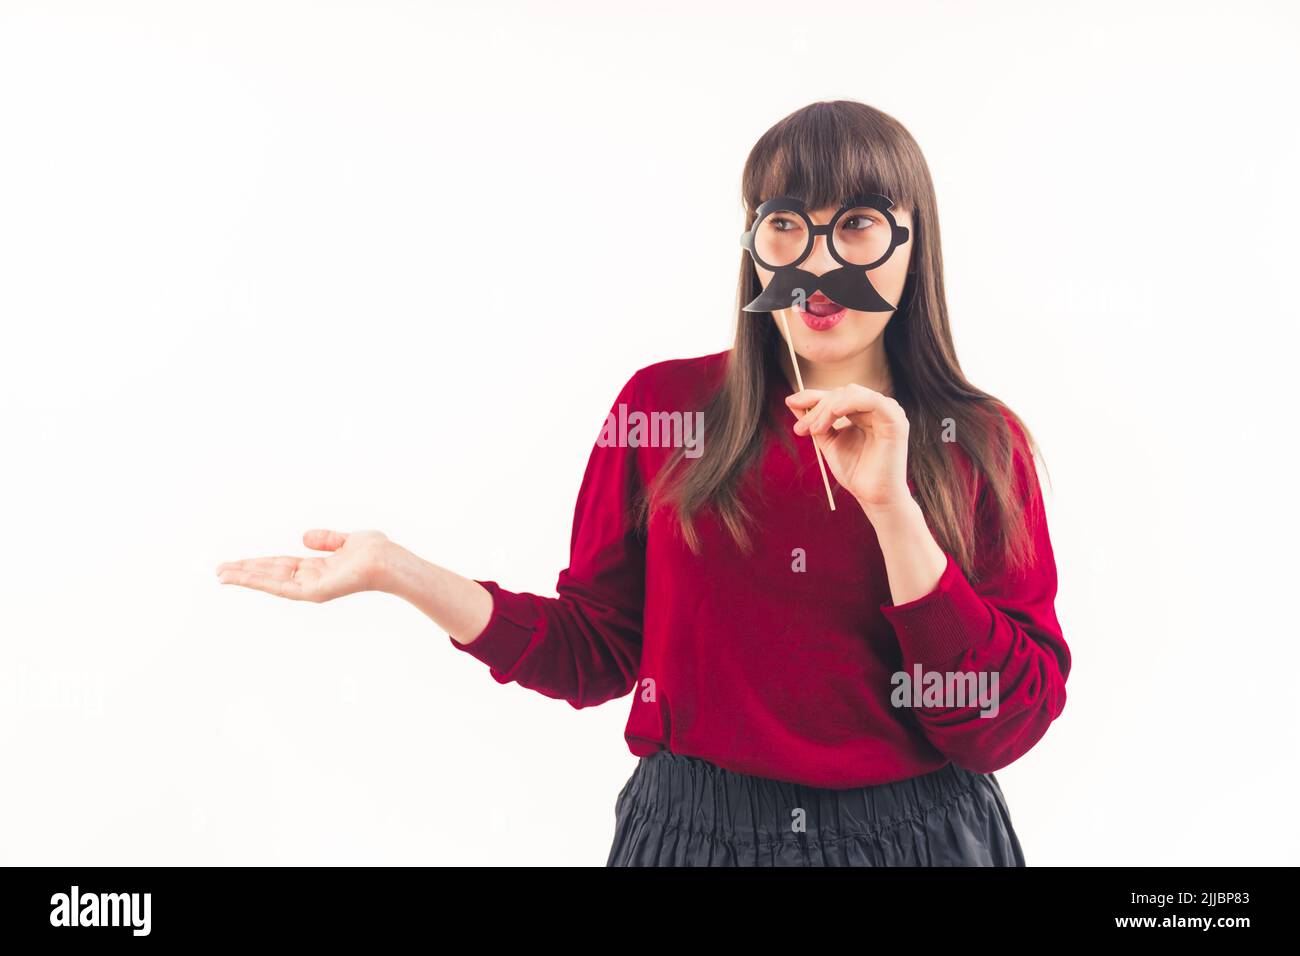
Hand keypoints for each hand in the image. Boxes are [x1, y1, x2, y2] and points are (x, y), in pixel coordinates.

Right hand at [216, 529, 391, 601]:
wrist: (389, 561)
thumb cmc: (376, 552)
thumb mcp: (347, 540)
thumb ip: (327, 539)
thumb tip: (303, 537)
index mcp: (316, 568)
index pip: (280, 566)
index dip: (258, 564)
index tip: (236, 563)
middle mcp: (310, 580)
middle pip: (270, 575)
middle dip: (244, 573)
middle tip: (218, 572)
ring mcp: (311, 588)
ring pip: (270, 582)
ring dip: (245, 578)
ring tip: (220, 575)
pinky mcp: (313, 592)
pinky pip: (282, 586)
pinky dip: (261, 581)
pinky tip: (243, 577)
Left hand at [785, 385, 912, 512]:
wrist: (873, 496)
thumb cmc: (854, 472)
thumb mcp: (828, 442)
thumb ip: (814, 422)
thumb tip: (792, 401)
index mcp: (863, 411)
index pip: (836, 395)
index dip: (812, 396)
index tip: (790, 403)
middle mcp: (877, 408)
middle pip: (841, 393)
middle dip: (817, 407)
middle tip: (801, 428)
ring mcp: (888, 411)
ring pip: (852, 394)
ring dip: (828, 408)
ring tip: (815, 430)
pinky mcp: (895, 420)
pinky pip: (871, 401)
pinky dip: (850, 403)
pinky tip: (835, 413)